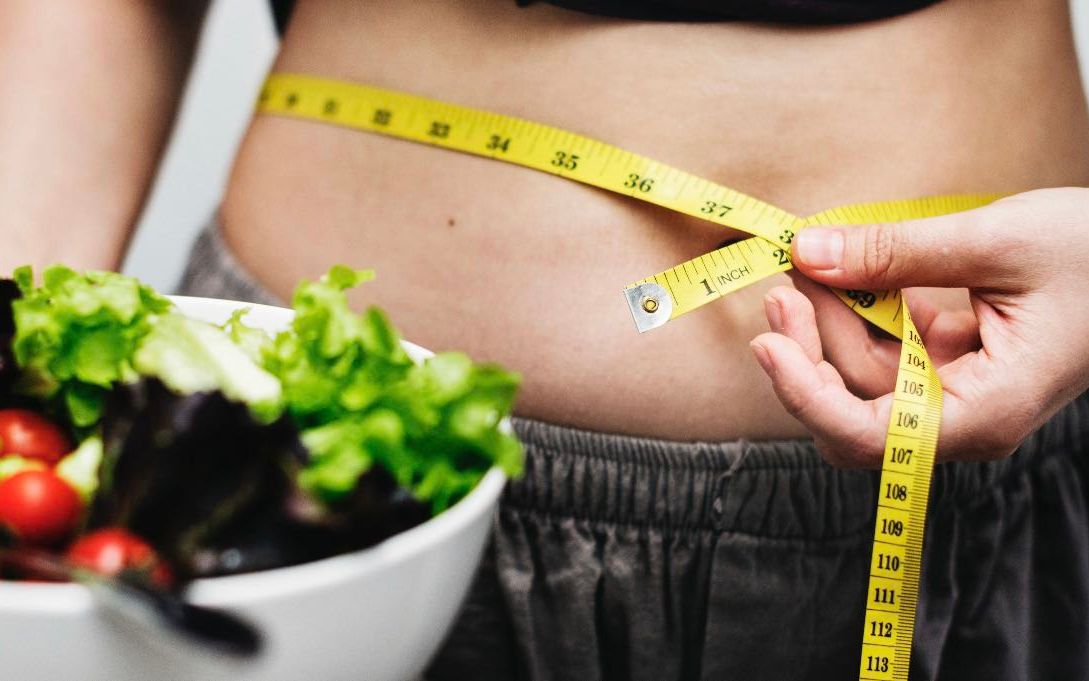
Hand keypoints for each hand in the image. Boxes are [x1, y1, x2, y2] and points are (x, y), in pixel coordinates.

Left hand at [749, 187, 1088, 465]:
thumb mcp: (994, 242)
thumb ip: (895, 253)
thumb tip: (807, 251)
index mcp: (983, 412)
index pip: (866, 436)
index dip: (806, 396)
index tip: (767, 343)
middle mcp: (961, 415)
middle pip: (851, 406)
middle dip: (809, 346)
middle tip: (784, 279)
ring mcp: (952, 389)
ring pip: (860, 373)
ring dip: (827, 318)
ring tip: (808, 259)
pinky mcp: (947, 361)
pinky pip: (884, 346)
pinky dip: (858, 308)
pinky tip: (841, 269)